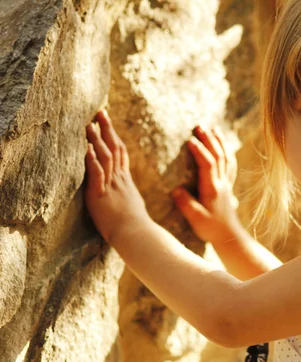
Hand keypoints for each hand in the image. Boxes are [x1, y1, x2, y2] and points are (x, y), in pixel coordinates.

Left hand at [84, 110, 150, 244]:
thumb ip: (127, 196)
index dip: (114, 136)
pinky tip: (87, 150)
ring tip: (89, 125)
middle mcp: (119, 180)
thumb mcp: (133, 206)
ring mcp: (111, 187)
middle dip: (107, 129)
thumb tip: (127, 194)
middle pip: (115, 149)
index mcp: (125, 182)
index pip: (121, 154)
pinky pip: (98, 175)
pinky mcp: (101, 196)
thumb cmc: (136, 226)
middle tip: (100, 111)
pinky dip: (92, 161)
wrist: (137, 235)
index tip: (108, 122)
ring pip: (106, 158)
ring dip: (97, 140)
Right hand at [171, 125, 240, 243]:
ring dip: (219, 142)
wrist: (229, 236)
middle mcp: (221, 183)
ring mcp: (226, 184)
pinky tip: (224, 146)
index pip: (207, 165)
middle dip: (209, 139)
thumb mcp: (196, 219)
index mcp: (212, 189)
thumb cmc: (211, 229)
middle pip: (217, 156)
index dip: (200, 151)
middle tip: (200, 125)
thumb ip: (186, 204)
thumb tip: (175, 190)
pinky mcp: (227, 187)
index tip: (190, 140)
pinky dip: (227, 152)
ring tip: (213, 128)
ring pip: (225, 158)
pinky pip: (229, 165)